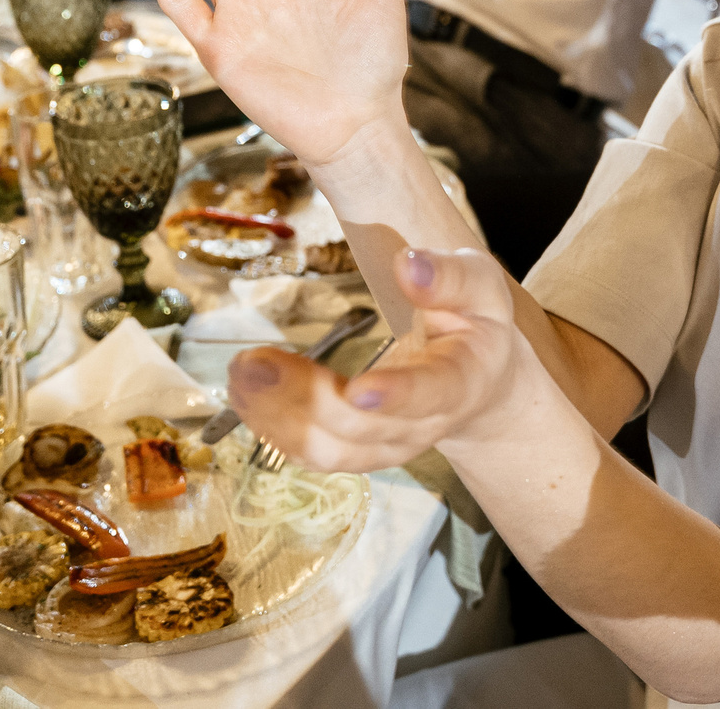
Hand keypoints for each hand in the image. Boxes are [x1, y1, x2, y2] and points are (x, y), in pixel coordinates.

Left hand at [227, 247, 527, 471]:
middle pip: (360, 429)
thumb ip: (449, 277)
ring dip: (277, 417)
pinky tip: (245, 394)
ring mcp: (388, 446)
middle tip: (254, 360)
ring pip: (329, 450)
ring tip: (240, 373)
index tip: (358, 389)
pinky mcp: (357, 450)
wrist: (478, 380)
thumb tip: (409, 266)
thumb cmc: (475, 322)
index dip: (396, 397)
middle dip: (304, 397)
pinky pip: (311, 453)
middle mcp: (423, 426)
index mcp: (460, 381)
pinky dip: (273, 427)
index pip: (429, 395)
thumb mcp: (479, 286)